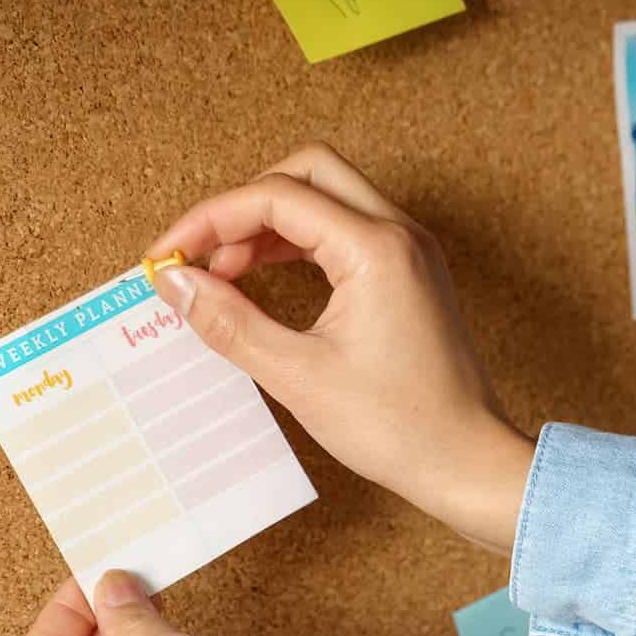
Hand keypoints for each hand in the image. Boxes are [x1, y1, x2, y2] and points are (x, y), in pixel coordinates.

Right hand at [144, 142, 533, 552]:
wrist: (467, 462)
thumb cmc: (399, 427)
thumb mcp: (298, 376)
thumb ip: (230, 322)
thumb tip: (175, 284)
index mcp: (376, 249)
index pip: (277, 196)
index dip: (211, 219)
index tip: (168, 255)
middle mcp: (399, 235)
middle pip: (307, 173)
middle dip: (244, 205)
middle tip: (202, 255)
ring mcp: (409, 252)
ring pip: (327, 199)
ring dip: (270, 225)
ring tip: (224, 275)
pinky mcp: (410, 275)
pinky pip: (345, 232)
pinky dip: (300, 245)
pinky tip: (264, 282)